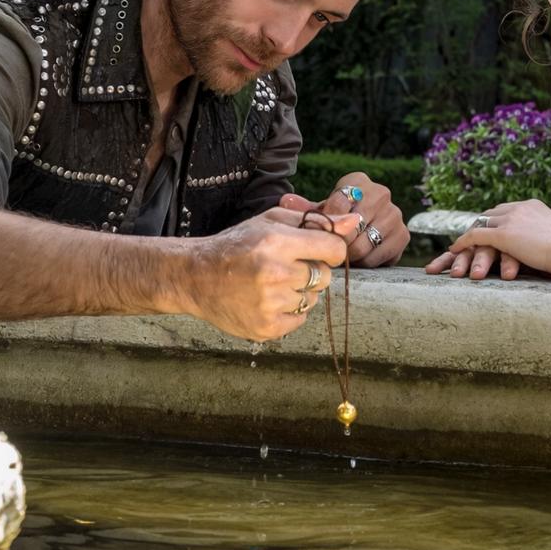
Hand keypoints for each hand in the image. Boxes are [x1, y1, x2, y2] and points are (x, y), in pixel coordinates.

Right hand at [182, 206, 360, 340]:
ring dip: (299, 292)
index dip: (330, 250)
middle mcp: (274, 274)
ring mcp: (270, 304)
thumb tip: (355, 223)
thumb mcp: (270, 222)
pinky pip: (300, 320)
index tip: (318, 250)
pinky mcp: (266, 328)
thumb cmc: (237, 244)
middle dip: (312, 271)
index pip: (334, 250)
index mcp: (276, 242)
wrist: (196, 276)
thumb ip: (314, 221)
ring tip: (272, 284)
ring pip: (313, 299)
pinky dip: (289, 311)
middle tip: (286, 267)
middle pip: (325, 277)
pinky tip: (267, 300)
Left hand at [279, 171, 407, 266]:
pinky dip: (364, 264)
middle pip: (351, 228)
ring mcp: (395, 214)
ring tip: (342, 257)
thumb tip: (286, 200)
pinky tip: (358, 260)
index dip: (324, 226)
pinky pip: (377, 258)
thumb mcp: (319, 212)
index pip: (337, 206)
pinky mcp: (403, 235)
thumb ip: (304, 209)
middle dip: (336, 245)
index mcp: (357, 181)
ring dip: (348, 257)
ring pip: (362, 246)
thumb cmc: (336, 220)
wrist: (364, 232)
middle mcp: (381, 192)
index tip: (318, 236)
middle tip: (328, 253)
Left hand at [424, 199, 550, 279]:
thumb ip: (546, 236)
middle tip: (468, 240)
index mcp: (531, 206)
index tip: (486, 230)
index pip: (504, 210)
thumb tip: (549, 246)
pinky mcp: (503, 235)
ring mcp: (510, 220)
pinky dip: (463, 243)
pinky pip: (475, 237)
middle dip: (478, 227)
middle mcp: (518, 208)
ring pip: (479, 225)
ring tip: (458, 248)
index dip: (493, 221)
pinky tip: (454, 251)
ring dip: (468, 238)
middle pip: (489, 215)